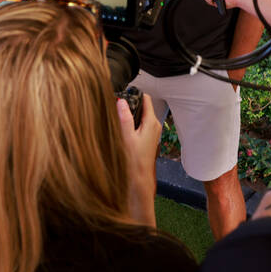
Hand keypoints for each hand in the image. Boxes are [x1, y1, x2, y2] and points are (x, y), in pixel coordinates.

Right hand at [117, 92, 159, 224]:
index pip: (146, 99)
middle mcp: (154, 125)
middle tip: (116, 103)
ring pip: (141, 115)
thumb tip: (121, 101)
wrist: (140, 179)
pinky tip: (121, 128)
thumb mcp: (126, 137)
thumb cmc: (134, 161)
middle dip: (131, 103)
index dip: (135, 93)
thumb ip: (124, 118)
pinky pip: (140, 124)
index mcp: (151, 122)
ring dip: (130, 114)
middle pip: (142, 106)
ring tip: (117, 115)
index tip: (124, 91)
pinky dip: (132, 122)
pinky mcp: (147, 138)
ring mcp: (152, 132)